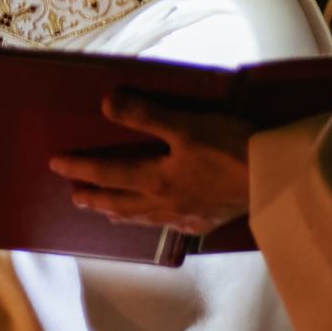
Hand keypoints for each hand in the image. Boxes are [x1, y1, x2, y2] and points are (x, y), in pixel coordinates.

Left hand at [49, 91, 253, 234]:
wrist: (276, 180)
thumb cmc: (231, 148)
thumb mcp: (185, 125)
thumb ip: (145, 115)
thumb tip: (105, 104)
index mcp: (156, 179)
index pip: (108, 173)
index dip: (80, 169)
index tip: (55, 165)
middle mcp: (166, 203)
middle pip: (121, 202)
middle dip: (95, 198)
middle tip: (74, 197)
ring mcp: (187, 215)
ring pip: (144, 217)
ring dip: (121, 213)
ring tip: (107, 213)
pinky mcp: (209, 222)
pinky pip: (172, 225)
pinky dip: (157, 223)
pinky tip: (163, 223)